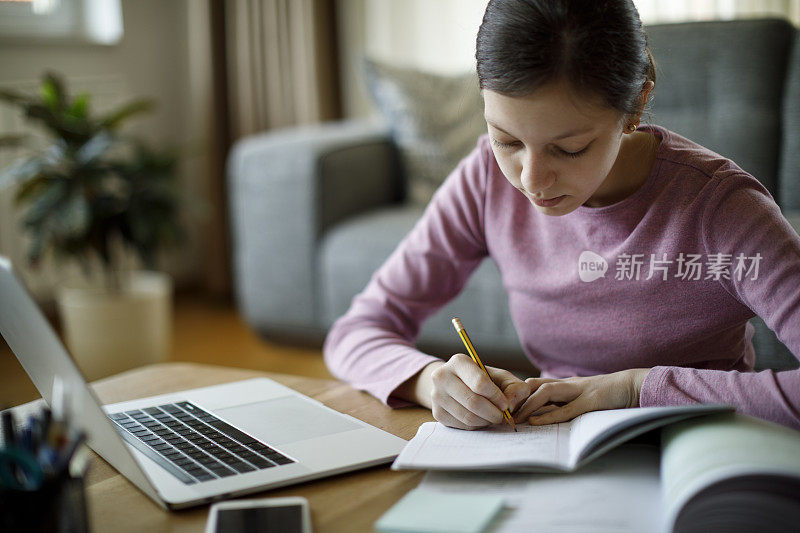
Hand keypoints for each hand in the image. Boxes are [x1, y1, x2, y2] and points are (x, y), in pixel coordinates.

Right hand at [428, 353, 531, 429]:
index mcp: (459, 361)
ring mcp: (436, 395)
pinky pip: (462, 425)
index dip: (496, 397)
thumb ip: (515, 388)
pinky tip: (481, 419)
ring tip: (493, 417)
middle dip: (493, 413)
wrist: (459, 385)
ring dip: (486, 421)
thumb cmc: (485, 380)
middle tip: (502, 416)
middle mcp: (442, 376)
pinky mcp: (437, 413)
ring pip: (468, 416)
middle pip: (473, 402)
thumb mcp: (502, 377)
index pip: (479, 383)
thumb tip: (510, 405)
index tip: (505, 404)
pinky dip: (477, 425)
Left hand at [513, 368, 649, 425]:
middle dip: (516, 397)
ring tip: (513, 417)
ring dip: (527, 405)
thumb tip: (541, 416)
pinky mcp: (592, 401)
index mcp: (564, 385)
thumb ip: (563, 404)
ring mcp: (579, 391)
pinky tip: (535, 421)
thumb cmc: (607, 395)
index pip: (534, 385)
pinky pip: (566, 409)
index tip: (500, 405)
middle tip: (499, 410)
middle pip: (534, 386)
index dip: (517, 393)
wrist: (633, 386)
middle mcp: (567, 385)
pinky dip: (549, 415)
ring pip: (546, 393)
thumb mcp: (580, 399)